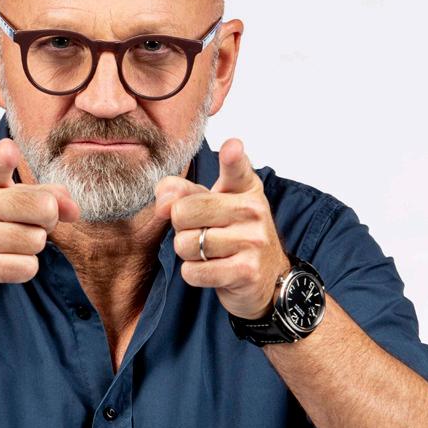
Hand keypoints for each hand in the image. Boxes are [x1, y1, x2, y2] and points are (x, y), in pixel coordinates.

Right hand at [0, 137, 79, 311]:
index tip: (10, 152)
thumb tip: (74, 209)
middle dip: (47, 221)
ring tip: (4, 248)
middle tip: (25, 226)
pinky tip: (0, 265)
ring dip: (29, 250)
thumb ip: (40, 195)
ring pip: (37, 241)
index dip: (6, 157)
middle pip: (43, 207)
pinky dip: (21, 270)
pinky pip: (26, 267)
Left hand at [153, 137, 289, 319]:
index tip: (232, 147)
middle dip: (181, 228)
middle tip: (201, 232)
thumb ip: (181, 193)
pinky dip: (194, 273)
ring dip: (188, 254)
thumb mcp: (211, 206)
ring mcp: (253, 241)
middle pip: (184, 212)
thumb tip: (162, 202)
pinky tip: (212, 269)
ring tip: (210, 253)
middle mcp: (253, 210)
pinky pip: (194, 271)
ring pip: (186, 244)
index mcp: (245, 188)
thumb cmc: (233, 236)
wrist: (265, 279)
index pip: (236, 168)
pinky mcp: (247, 271)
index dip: (232, 157)